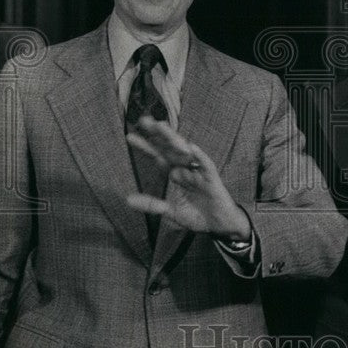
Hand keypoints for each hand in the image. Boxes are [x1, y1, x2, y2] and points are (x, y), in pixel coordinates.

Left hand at [126, 117, 251, 238]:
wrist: (220, 226)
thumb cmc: (198, 215)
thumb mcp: (170, 212)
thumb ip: (151, 204)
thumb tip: (127, 199)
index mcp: (176, 174)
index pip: (158, 156)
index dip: (145, 147)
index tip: (130, 136)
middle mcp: (186, 169)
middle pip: (169, 148)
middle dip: (157, 135)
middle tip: (143, 120)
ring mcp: (199, 172)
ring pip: (185, 152)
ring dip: (174, 139)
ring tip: (161, 126)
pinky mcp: (212, 179)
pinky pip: (206, 165)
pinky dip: (200, 156)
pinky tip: (191, 147)